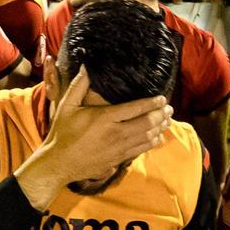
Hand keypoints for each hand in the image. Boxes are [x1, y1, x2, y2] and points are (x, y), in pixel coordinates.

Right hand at [17, 68, 171, 208]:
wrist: (59, 163)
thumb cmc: (62, 133)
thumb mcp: (67, 106)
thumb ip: (78, 85)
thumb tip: (87, 66)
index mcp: (105, 118)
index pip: (135, 108)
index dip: (151, 103)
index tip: (162, 98)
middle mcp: (116, 133)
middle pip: (146, 123)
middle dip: (161, 115)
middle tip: (169, 108)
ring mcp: (118, 148)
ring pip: (146, 138)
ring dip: (159, 128)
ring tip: (168, 121)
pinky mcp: (118, 160)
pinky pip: (140, 150)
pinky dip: (152, 143)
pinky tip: (157, 138)